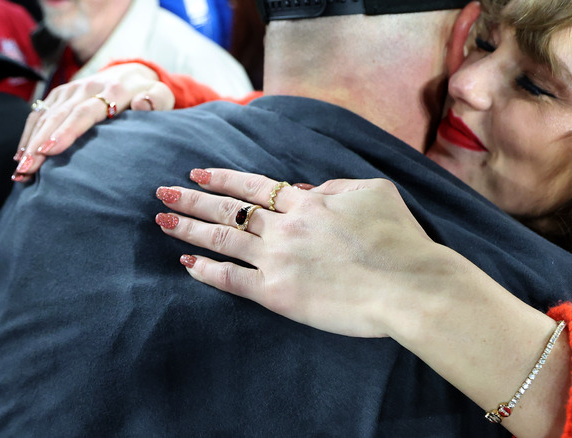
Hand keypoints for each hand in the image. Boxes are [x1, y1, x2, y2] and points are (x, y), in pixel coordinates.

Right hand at [13, 63, 174, 181]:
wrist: (131, 73)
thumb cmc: (150, 93)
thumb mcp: (162, 95)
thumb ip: (157, 99)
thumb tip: (141, 103)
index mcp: (112, 90)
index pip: (85, 112)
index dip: (67, 131)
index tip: (50, 150)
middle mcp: (87, 87)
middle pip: (58, 116)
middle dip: (39, 143)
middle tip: (27, 170)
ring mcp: (70, 89)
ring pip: (44, 115)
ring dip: (29, 142)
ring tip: (21, 169)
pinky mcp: (60, 93)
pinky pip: (39, 112)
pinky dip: (28, 133)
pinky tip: (22, 155)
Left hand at [154, 169, 454, 337]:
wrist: (409, 285)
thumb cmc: (399, 240)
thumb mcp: (374, 192)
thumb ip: (336, 187)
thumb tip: (306, 192)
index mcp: (309, 203)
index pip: (255, 186)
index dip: (224, 177)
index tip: (198, 171)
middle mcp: (286, 228)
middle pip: (230, 210)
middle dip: (194, 199)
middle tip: (163, 192)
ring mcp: (278, 261)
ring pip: (223, 240)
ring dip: (190, 229)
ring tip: (163, 220)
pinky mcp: (278, 294)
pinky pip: (233, 280)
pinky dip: (207, 272)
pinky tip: (187, 265)